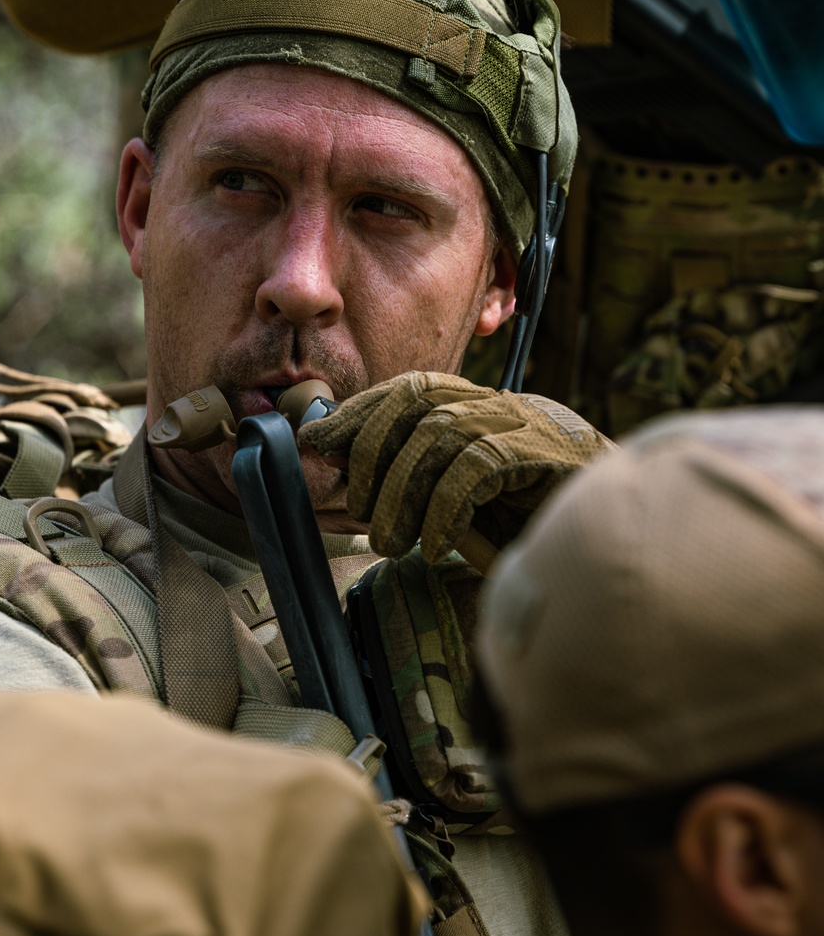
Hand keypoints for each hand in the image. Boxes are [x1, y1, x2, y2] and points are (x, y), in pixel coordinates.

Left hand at [299, 372, 610, 564]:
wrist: (617, 542)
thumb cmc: (535, 527)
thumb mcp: (465, 502)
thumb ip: (420, 483)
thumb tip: (352, 480)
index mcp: (482, 409)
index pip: (410, 388)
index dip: (359, 410)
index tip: (318, 439)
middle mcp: (503, 406)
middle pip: (419, 398)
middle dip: (373, 446)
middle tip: (357, 507)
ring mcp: (529, 424)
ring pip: (443, 433)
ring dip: (403, 491)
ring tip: (391, 543)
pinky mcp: (549, 455)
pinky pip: (478, 466)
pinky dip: (445, 507)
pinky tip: (437, 546)